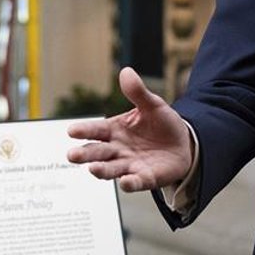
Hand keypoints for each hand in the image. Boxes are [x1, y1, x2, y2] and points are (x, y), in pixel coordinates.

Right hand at [65, 67, 195, 192]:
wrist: (184, 144)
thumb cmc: (162, 124)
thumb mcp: (153, 105)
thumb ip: (138, 92)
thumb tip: (126, 71)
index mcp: (114, 130)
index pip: (95, 130)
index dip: (83, 130)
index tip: (71, 130)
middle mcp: (117, 149)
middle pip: (97, 152)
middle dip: (84, 154)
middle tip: (72, 156)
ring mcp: (129, 165)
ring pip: (110, 169)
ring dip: (101, 170)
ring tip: (93, 169)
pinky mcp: (145, 178)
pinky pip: (135, 182)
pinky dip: (129, 183)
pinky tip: (125, 181)